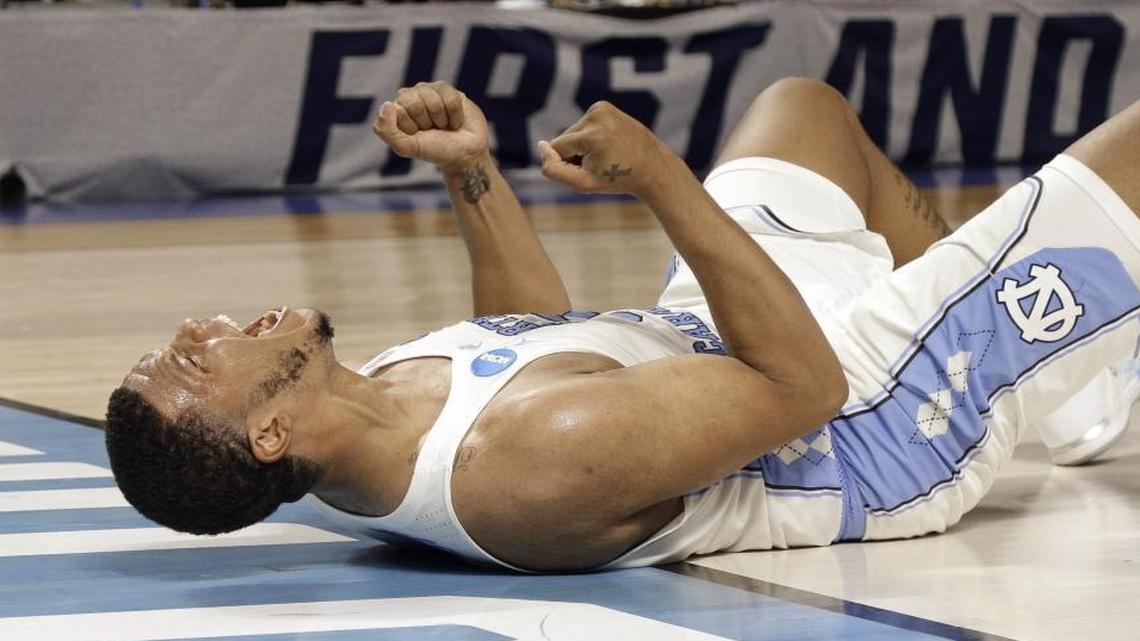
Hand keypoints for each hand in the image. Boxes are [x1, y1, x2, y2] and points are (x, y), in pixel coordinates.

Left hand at [373, 81, 489, 170]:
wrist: (464, 153)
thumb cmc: (434, 150)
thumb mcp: (407, 147)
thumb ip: (387, 131)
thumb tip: (387, 104)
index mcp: (396, 110)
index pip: (399, 111)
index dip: (411, 127)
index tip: (418, 135)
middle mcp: (409, 97)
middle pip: (414, 103)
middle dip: (426, 122)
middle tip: (431, 130)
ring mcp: (427, 90)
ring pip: (433, 101)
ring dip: (441, 119)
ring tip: (443, 125)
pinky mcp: (446, 88)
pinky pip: (450, 99)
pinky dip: (455, 115)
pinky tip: (453, 120)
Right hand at [538, 101, 672, 196]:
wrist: (652, 168)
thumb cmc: (618, 179)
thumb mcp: (583, 184)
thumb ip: (554, 169)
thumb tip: (540, 145)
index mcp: (592, 134)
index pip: (557, 148)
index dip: (568, 164)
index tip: (591, 170)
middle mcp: (596, 114)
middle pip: (564, 138)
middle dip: (576, 154)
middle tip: (602, 164)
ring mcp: (601, 107)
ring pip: (573, 131)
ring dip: (583, 146)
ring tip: (607, 155)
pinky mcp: (604, 106)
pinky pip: (583, 124)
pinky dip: (590, 136)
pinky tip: (608, 144)